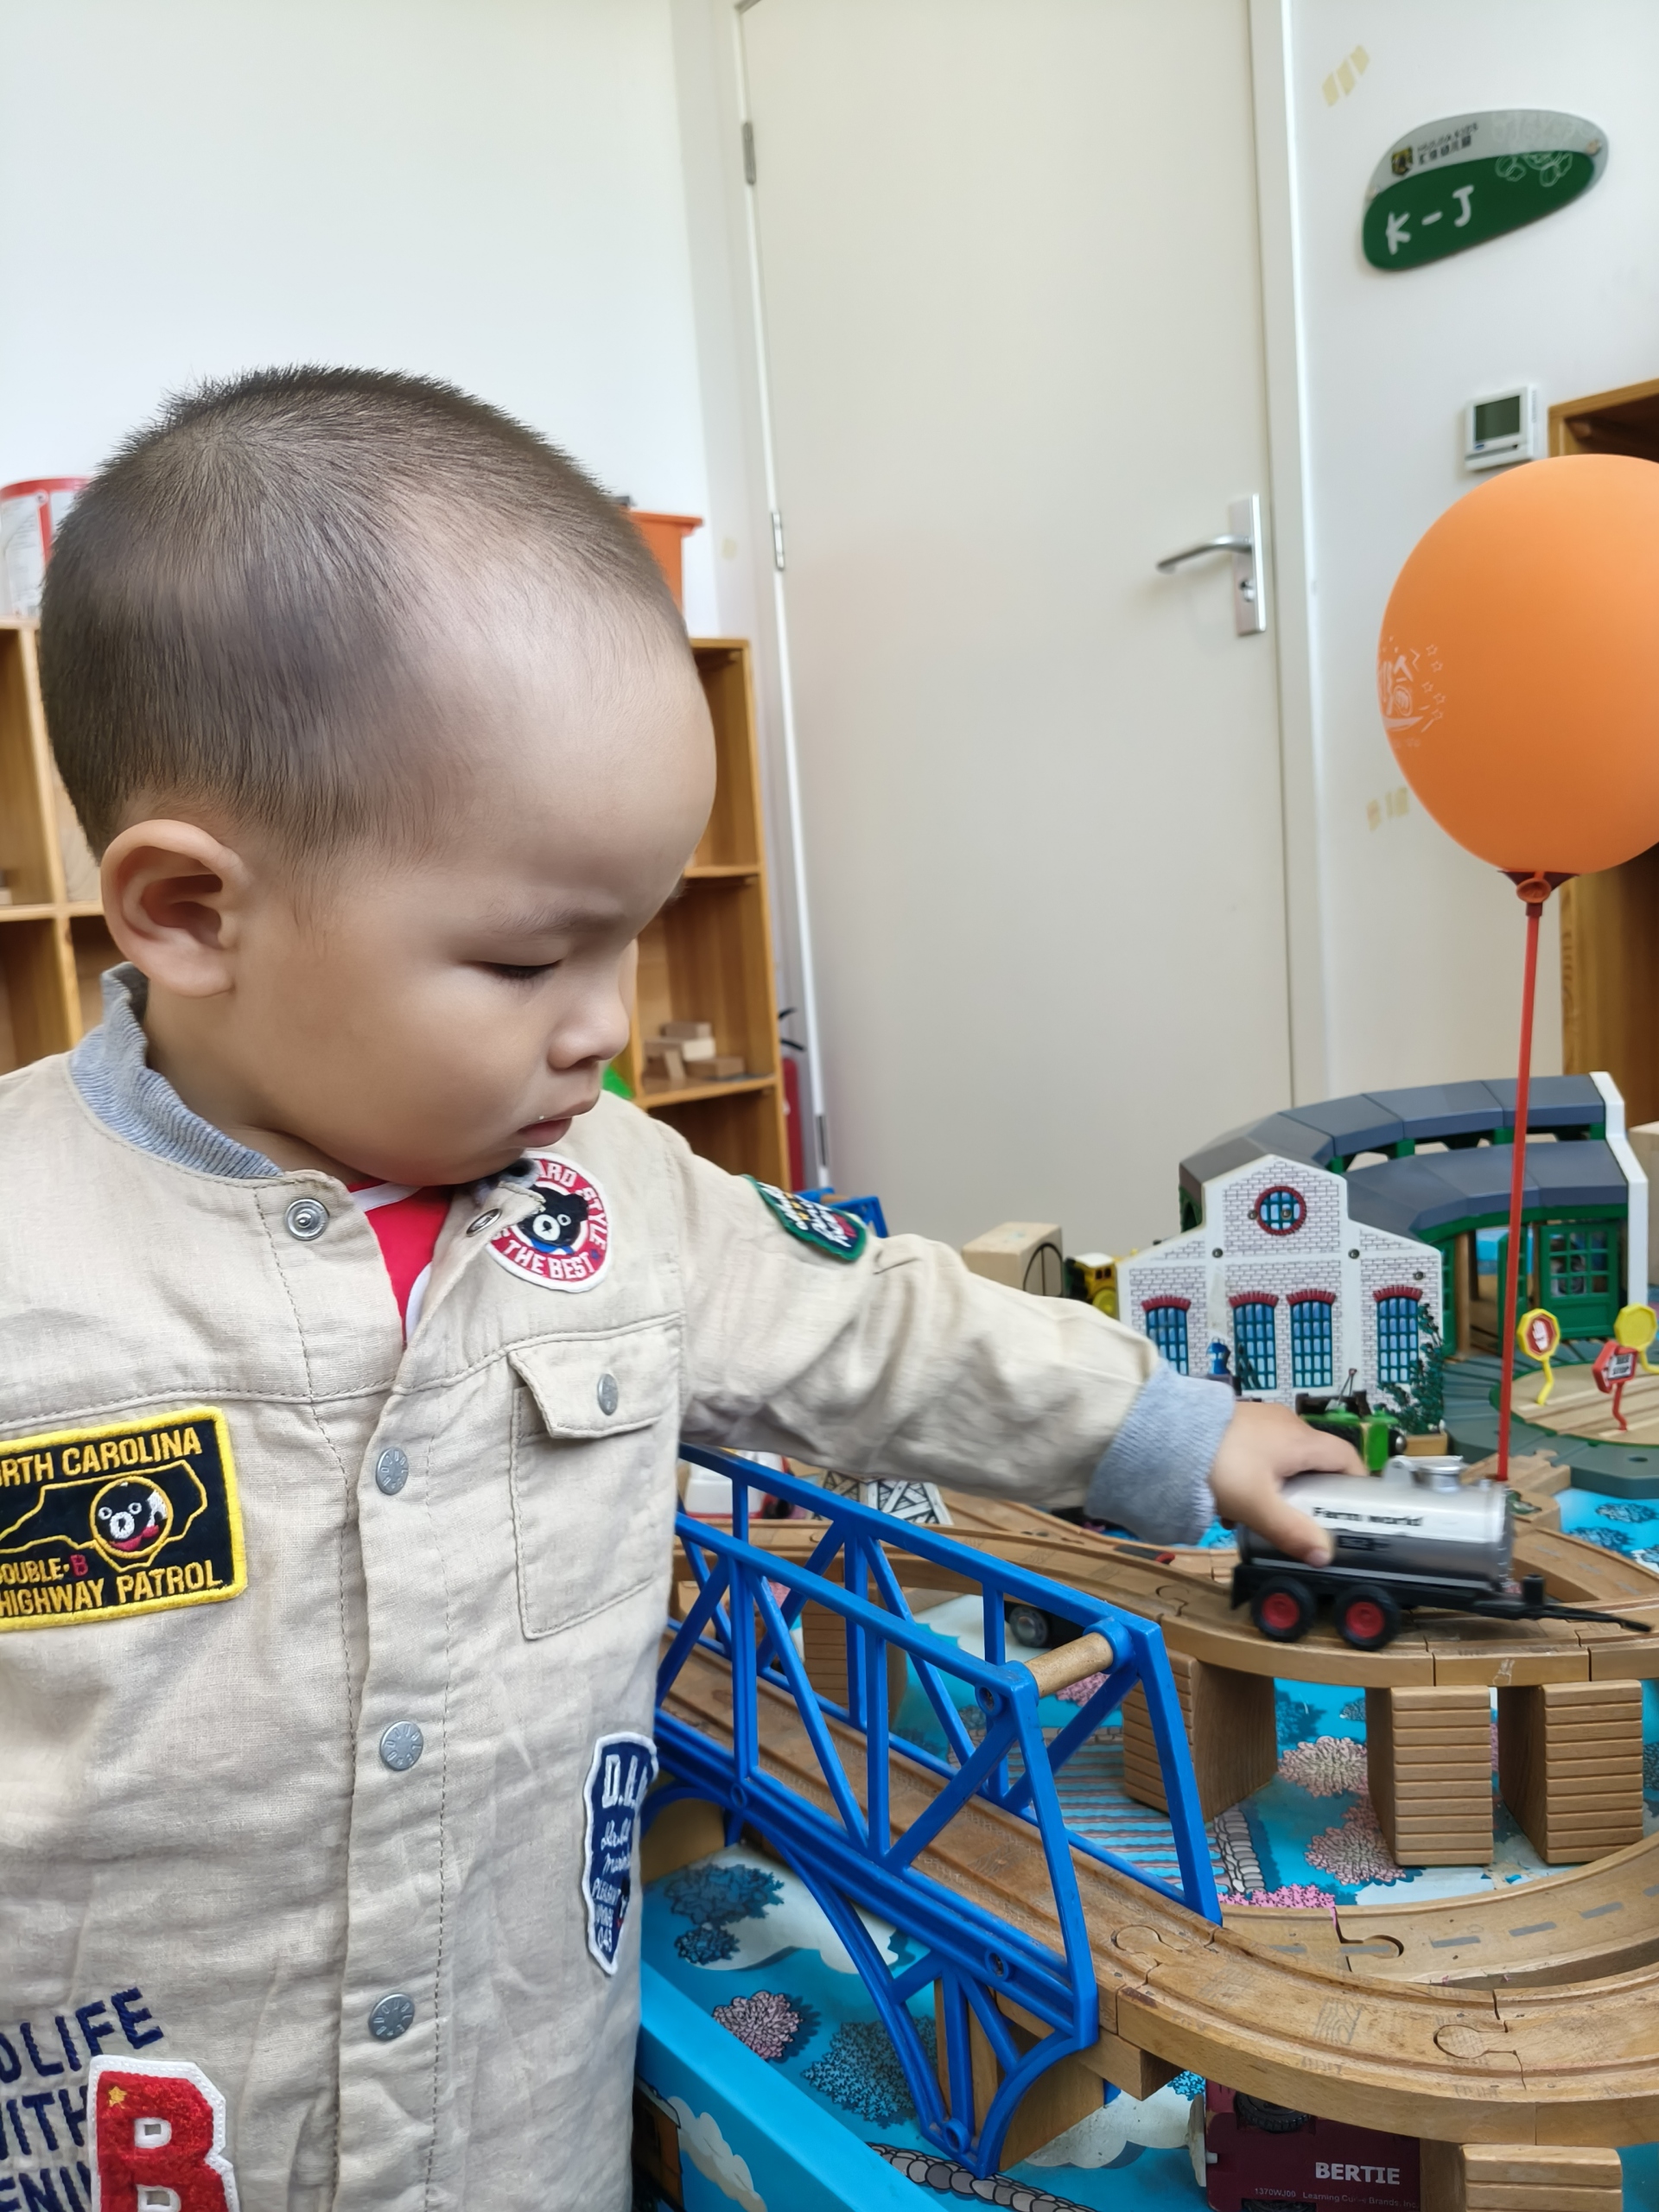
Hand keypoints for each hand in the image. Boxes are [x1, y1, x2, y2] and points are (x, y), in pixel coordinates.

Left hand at [1207, 1400, 1363, 1564]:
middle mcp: (1286, 1424)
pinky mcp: (1235, 1426)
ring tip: (1262, 1519)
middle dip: (1312, 1495)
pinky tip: (1234, 1502)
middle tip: (1303, 1523)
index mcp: (1302, 1439)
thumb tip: (1324, 1556)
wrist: (1165, 1433)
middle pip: (1316, 1462)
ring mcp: (1260, 1422)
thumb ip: (1291, 1532)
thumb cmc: (1220, 1464)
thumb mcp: (1257, 1505)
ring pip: (1285, 1461)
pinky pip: (1259, 1455)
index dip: (1355, 1486)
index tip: (1351, 1514)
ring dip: (1279, 1490)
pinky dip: (1256, 1479)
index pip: (1348, 1458)